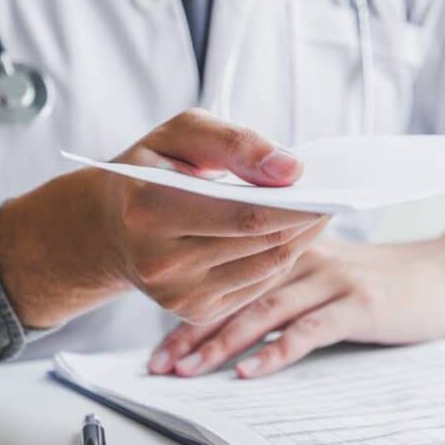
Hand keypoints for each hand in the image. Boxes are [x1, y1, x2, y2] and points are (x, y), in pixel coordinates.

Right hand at [0, 109, 327, 327]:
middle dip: (307, 218)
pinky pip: (259, 285)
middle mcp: (160, 262)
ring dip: (302, 238)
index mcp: (149, 209)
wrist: (109, 226)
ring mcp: (177, 295)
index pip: (246, 213)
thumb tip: (292, 170)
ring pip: (267, 266)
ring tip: (320, 210)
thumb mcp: (182, 133)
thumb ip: (236, 142)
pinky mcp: (195, 311)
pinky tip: (292, 233)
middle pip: (262, 242)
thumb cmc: (152, 168)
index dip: (295, 203)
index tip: (327, 185)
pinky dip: (282, 257)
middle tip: (335, 195)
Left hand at [147, 230, 444, 376]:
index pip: (229, 276)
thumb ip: (283, 283)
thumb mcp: (325, 271)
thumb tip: (227, 321)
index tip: (159, 348)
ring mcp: (334, 278)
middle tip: (161, 364)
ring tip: (190, 370)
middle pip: (238, 292)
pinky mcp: (360, 303)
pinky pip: (310, 329)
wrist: (441, 275)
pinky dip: (277, 352)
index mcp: (291, 246)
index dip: (189, 311)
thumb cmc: (379, 280)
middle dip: (194, 331)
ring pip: (267, 309)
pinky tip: (250, 372)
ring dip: (224, 342)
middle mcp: (307, 256)